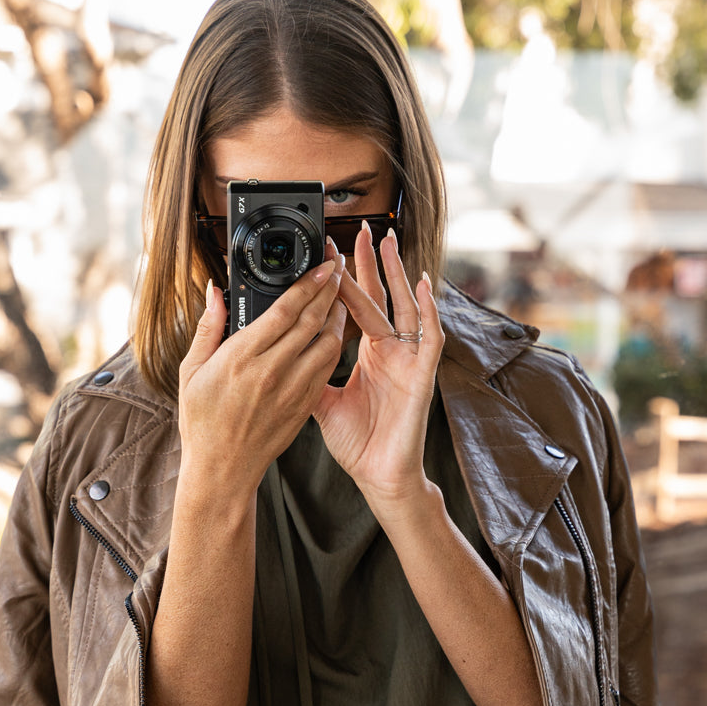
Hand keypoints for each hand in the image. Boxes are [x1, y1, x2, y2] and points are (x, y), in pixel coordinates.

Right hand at [176, 256, 345, 496]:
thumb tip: (214, 292)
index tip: (322, 265)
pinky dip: (335, 346)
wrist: (222, 468)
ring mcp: (292, 390)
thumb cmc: (203, 422)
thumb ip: (208, 328)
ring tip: (340, 298)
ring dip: (337, 316)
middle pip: (311, 321)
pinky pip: (327, 368)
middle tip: (337, 270)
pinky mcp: (304, 406)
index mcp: (242, 358)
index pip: (285, 310)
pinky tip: (334, 333)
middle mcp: (271, 372)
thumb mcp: (192, 371)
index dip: (308, 283)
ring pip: (327, 343)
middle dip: (329, 290)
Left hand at [313, 225, 443, 515]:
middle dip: (368, 264)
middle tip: (357, 230)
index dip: (342, 280)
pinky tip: (425, 285)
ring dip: (397, 274)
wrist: (379, 475)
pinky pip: (430, 336)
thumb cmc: (357, 443)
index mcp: (368, 355)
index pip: (354, 307)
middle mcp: (390, 352)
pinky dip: (430, 311)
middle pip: (380, 298)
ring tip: (388, 242)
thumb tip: (276, 354)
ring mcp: (408, 360)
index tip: (326, 253)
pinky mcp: (422, 374)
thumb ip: (304, 374)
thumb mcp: (320, 404)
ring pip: (405, 307)